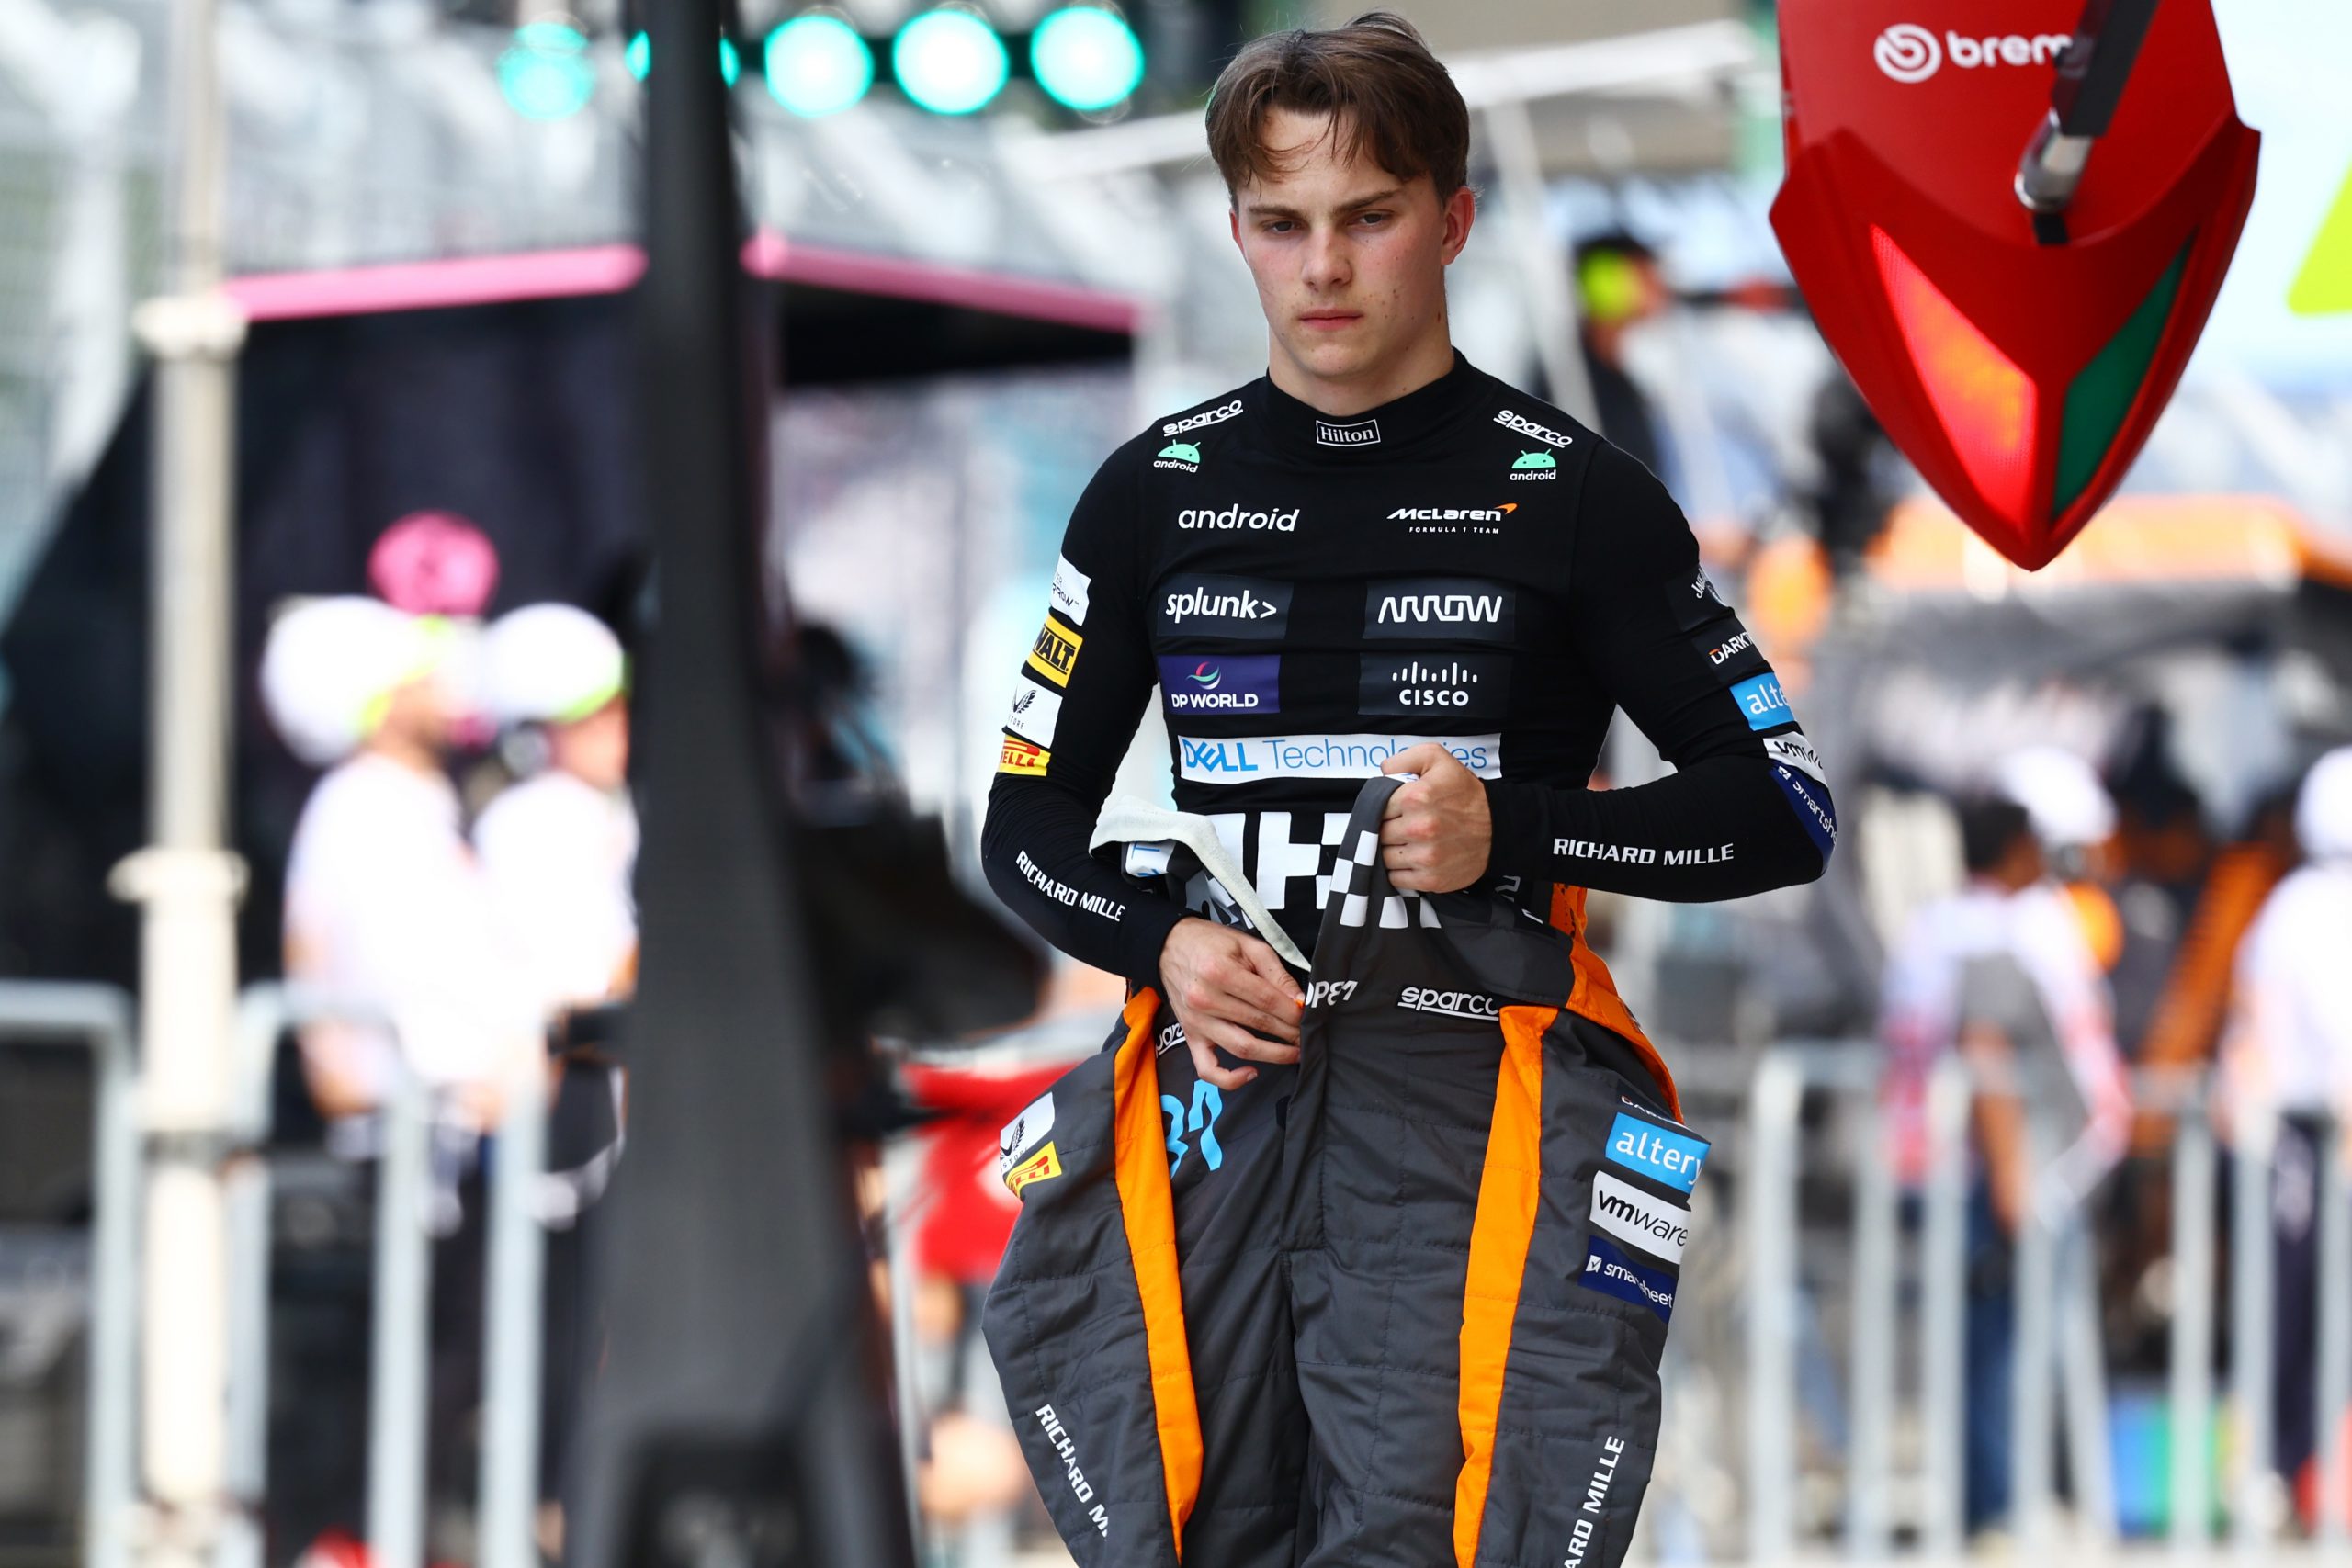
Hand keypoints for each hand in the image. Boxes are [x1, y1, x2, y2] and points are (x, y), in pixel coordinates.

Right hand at [1159, 918, 1302, 1089]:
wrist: (1170, 946)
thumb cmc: (1211, 943)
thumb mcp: (1247, 945)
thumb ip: (1275, 972)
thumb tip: (1299, 1000)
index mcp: (1220, 972)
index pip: (1267, 1000)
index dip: (1293, 1012)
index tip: (1309, 1016)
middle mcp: (1205, 1000)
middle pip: (1258, 1024)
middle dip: (1290, 1032)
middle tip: (1308, 1034)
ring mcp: (1196, 1022)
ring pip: (1241, 1048)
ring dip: (1274, 1055)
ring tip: (1295, 1053)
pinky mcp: (1190, 1036)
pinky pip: (1208, 1069)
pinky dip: (1231, 1078)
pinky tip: (1252, 1073)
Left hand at [1378, 744, 1490, 892]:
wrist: (1499, 827)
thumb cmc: (1466, 795)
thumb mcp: (1437, 759)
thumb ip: (1403, 759)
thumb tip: (1383, 772)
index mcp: (1416, 797)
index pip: (1377, 807)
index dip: (1386, 808)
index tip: (1398, 809)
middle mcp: (1419, 828)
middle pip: (1379, 833)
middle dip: (1388, 828)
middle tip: (1405, 825)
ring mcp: (1425, 857)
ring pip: (1384, 857)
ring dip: (1393, 851)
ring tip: (1410, 842)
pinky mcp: (1431, 879)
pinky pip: (1396, 879)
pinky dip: (1400, 871)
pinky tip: (1413, 859)